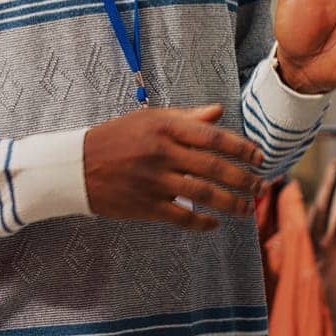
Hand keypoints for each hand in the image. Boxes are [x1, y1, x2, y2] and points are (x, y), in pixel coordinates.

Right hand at [83, 104, 263, 230]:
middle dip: (243, 179)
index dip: (241, 148)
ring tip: (248, 208)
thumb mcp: (148, 119)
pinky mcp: (145, 205)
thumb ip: (186, 117)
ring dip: (232, 204)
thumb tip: (218, 112)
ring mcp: (154, 181)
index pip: (213, 137)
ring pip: (204, 194)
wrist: (75, 165)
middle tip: (260, 185)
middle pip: (214, 167)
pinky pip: (182, 218)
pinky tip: (214, 223)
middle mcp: (162, 152)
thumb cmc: (115, 138)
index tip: (259, 157)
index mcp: (164, 127)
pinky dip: (202, 223)